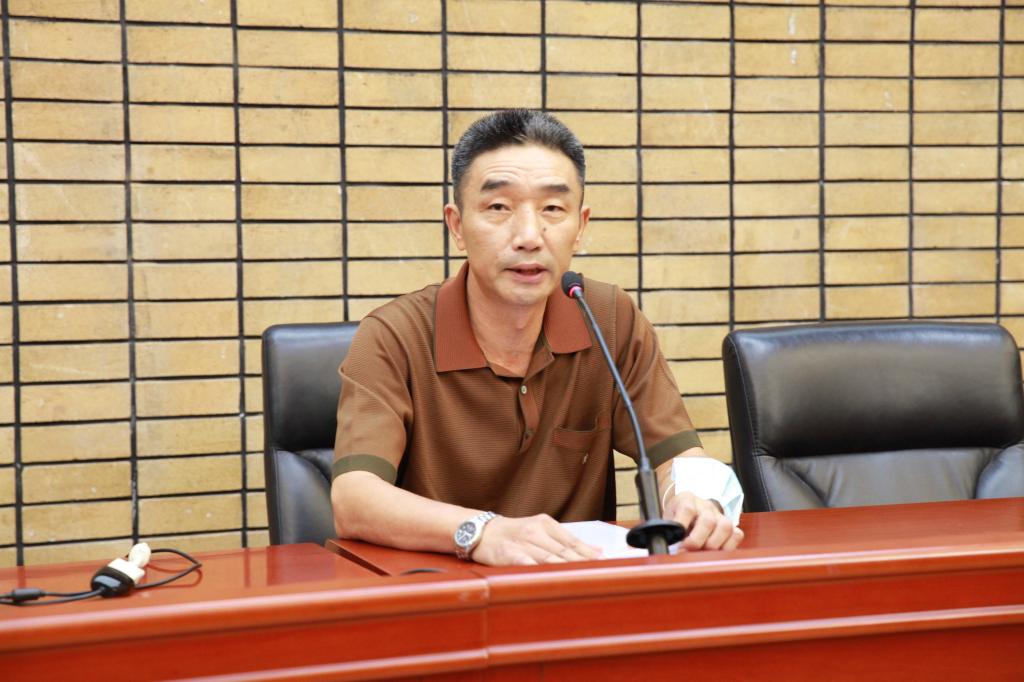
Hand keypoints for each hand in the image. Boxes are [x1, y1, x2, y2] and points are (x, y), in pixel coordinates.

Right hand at [471, 514, 602, 565]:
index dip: (589, 553)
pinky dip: (539, 569)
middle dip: (583, 563)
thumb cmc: (514, 534)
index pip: (572, 540)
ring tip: (584, 577)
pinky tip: (551, 576)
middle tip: (601, 573)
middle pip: (564, 550)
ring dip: (567, 568)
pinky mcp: (509, 554)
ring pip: (549, 557)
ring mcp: (521, 542)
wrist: (482, 532)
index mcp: (545, 523)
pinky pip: (526, 562)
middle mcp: (535, 531)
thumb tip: (595, 551)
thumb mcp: (539, 530)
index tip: (605, 562)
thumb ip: (565, 540)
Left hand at [664, 491, 743, 550]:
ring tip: (701, 554)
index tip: (676, 542)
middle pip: (707, 521)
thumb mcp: (667, 519)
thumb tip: (660, 544)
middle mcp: (706, 506)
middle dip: (696, 542)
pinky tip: (715, 553)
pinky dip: (728, 547)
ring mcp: (720, 515)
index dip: (682, 526)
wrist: (690, 509)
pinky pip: (736, 535)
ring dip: (713, 545)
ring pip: (725, 527)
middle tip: (686, 552)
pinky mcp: (731, 525)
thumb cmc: (676, 517)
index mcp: (687, 500)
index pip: (687, 510)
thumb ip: (665, 529)